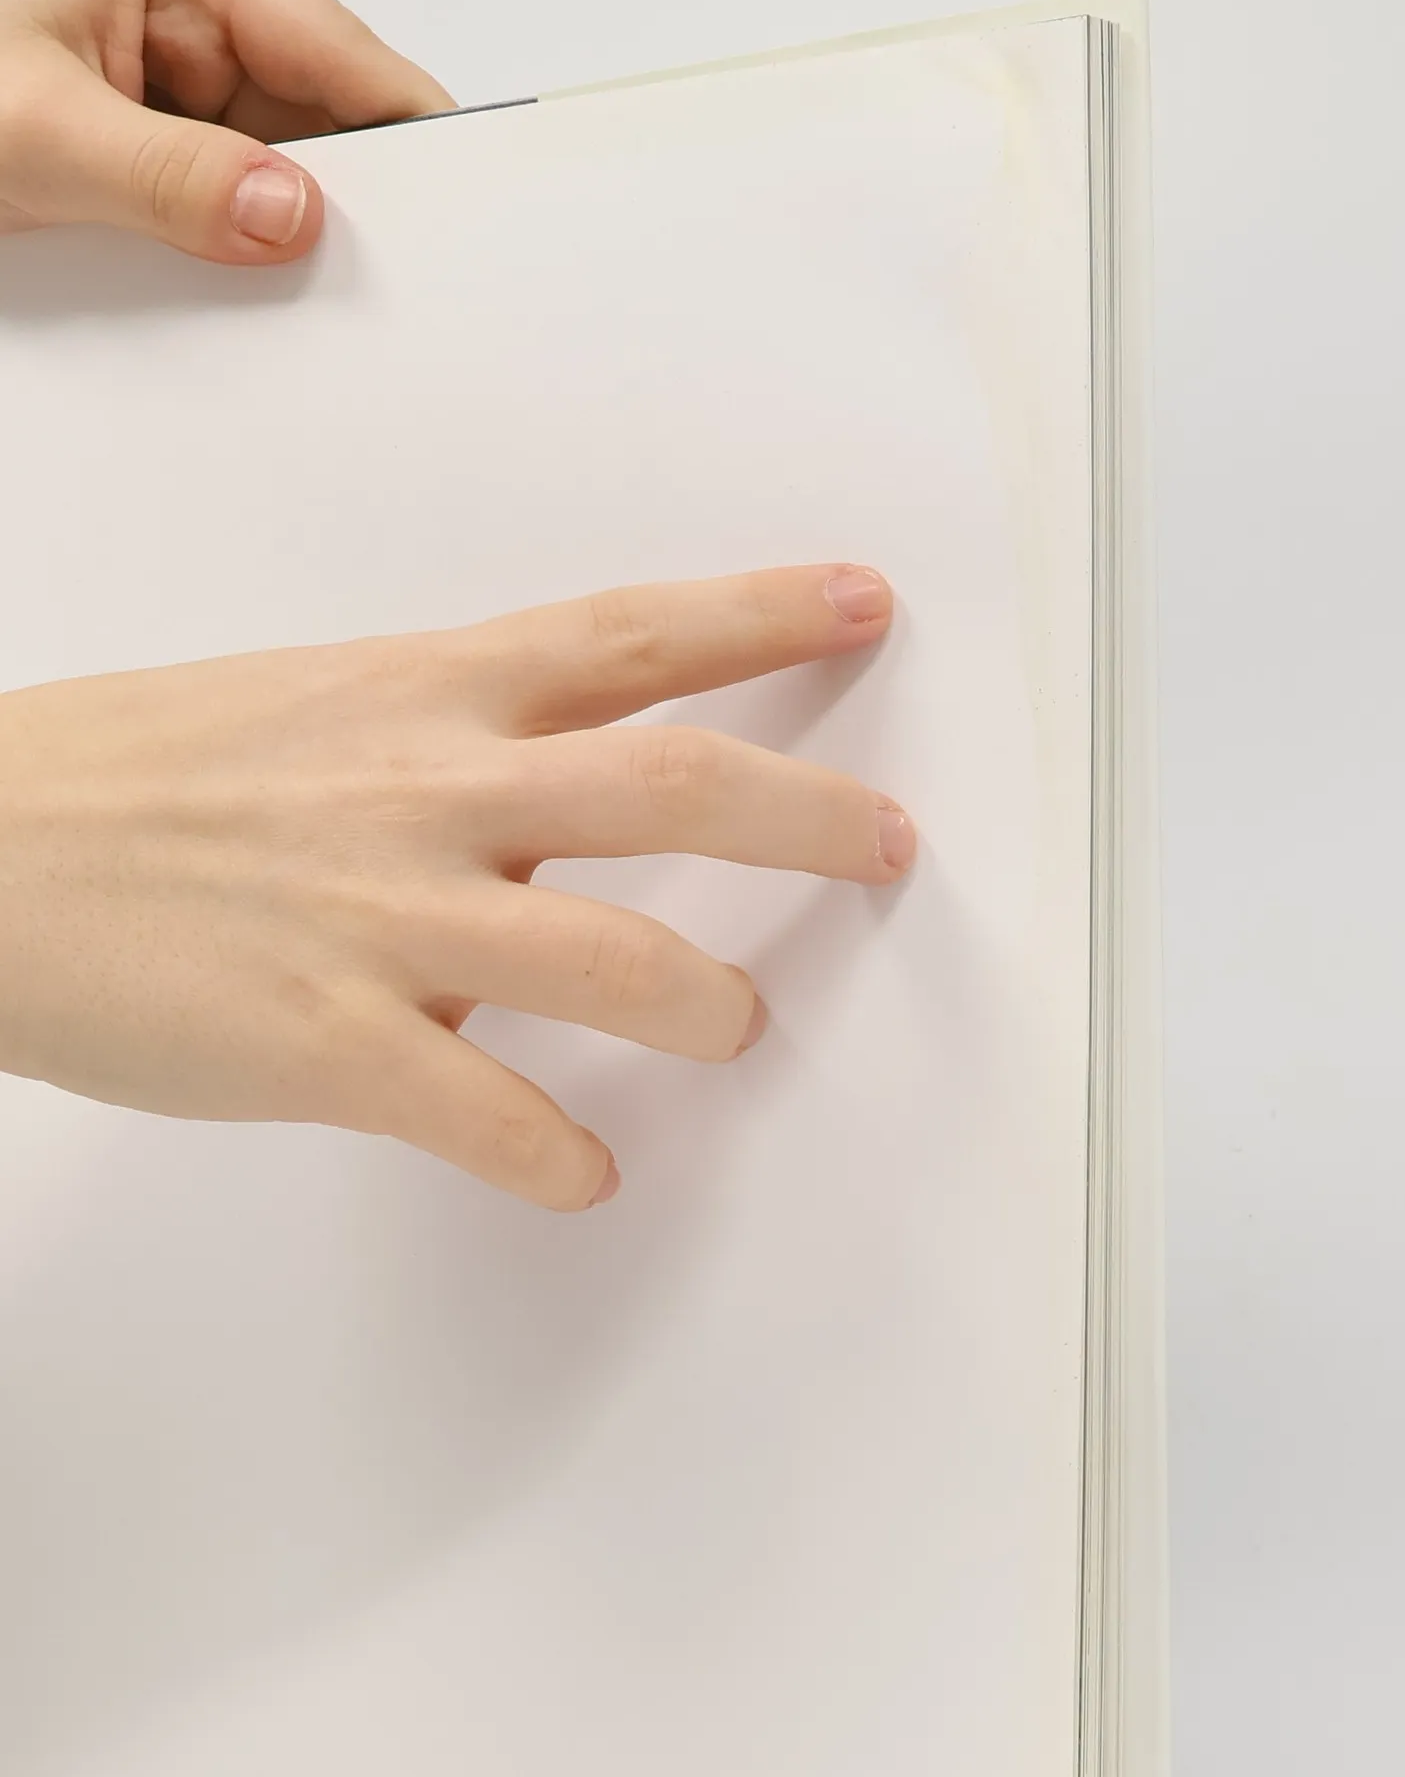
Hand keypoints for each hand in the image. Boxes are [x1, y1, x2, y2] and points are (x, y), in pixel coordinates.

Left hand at [0, 0, 450, 262]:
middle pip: (342, 128)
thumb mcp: (33, 135)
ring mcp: (196, 82)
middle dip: (348, 211)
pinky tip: (238, 285)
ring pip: (299, 178)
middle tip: (354, 291)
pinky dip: (249, 256)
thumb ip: (169, 179)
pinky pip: (247, 208)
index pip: (357, 63)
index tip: (461, 236)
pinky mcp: (177, 146)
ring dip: (290, 241)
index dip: (418, 150)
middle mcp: (208, 12)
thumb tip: (293, 215)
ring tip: (272, 291)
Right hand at [0, 567, 916, 1210]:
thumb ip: (460, 737)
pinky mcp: (322, 1040)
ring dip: (702, 1003)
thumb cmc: (142, 775)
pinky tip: (586, 1177)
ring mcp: (382, 915)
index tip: (862, 599)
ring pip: (608, 956)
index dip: (761, 613)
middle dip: (804, 814)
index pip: (631, 632)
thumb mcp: (321, 705)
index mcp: (429, 690)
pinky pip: (477, 1110)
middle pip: (671, 783)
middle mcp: (430, 787)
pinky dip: (550, 1153)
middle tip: (890, 843)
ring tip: (738, 1030)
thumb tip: (573, 786)